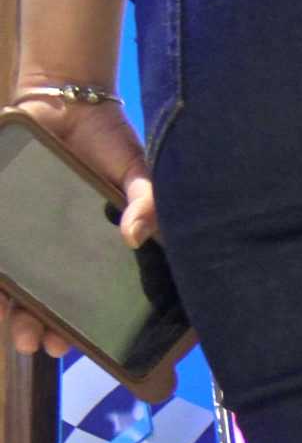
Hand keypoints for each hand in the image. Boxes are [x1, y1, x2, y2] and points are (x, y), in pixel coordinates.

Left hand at [0, 91, 157, 356]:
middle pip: (52, 302)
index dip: (84, 326)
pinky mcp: (7, 219)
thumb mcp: (138, 170)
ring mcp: (31, 236)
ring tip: (16, 330)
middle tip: (42, 344)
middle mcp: (62, 250)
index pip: (92, 299)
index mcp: (97, 249)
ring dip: (16, 313)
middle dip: (44, 329)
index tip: (74, 344)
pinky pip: (0, 255)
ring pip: (19, 285)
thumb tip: (135, 236)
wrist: (64, 98)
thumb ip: (146, 200)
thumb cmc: (109, 140)